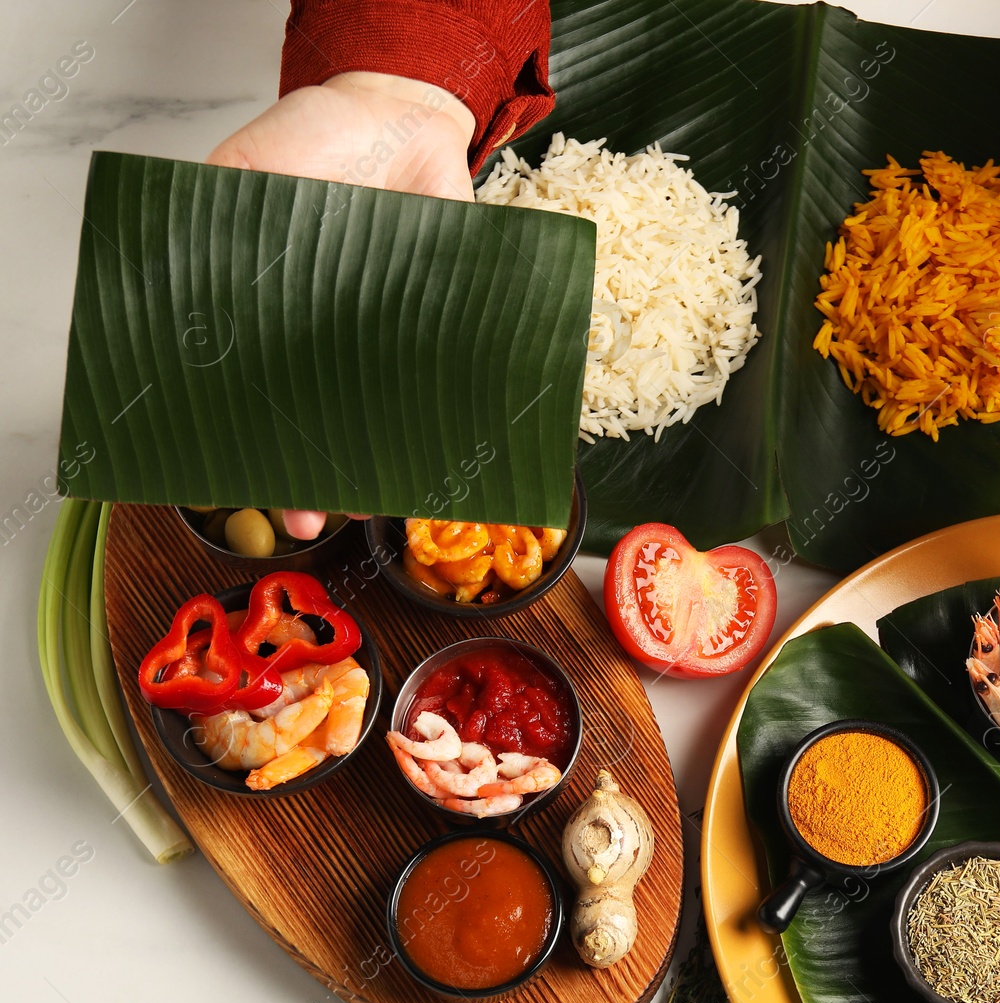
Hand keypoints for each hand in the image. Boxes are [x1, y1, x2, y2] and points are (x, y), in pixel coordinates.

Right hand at [208, 72, 474, 534]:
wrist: (405, 118)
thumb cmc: (318, 139)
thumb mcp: (248, 170)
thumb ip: (220, 219)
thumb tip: (179, 271)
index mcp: (270, 316)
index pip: (252, 396)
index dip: (246, 444)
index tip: (241, 484)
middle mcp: (327, 338)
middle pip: (320, 424)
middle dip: (315, 478)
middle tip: (312, 515)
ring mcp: (385, 338)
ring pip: (382, 419)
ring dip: (381, 466)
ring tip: (377, 503)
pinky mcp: (441, 328)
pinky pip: (444, 385)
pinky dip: (448, 421)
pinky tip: (447, 457)